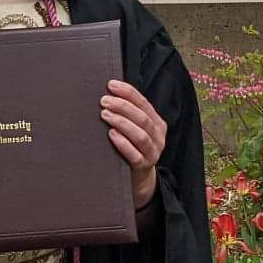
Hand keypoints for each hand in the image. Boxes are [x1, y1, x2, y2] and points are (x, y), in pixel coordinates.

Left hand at [100, 80, 165, 210]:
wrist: (138, 178)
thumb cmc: (132, 147)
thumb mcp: (135, 129)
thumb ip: (128, 114)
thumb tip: (109, 92)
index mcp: (157, 123)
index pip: (144, 103)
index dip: (128, 92)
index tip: (110, 85)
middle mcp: (158, 137)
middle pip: (142, 118)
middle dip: (122, 106)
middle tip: (104, 101)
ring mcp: (153, 153)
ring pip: (140, 135)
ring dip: (121, 122)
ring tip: (105, 115)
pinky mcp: (144, 166)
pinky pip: (135, 155)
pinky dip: (123, 143)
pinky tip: (111, 135)